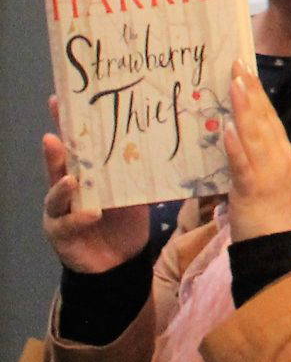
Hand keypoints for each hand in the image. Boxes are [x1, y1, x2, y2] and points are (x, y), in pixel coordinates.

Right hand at [40, 97, 149, 274]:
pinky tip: (90, 213)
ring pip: (56, 195)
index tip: (59, 102)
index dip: (65, 125)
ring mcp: (60, 211)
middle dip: (54, 151)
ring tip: (72, 180)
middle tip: (54, 137)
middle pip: (57, 166)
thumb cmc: (124, 221)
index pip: (73, 147)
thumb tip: (165, 147)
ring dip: (63, 187)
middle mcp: (66, 189)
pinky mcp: (61, 233)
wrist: (119, 260)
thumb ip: (138, 174)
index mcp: (84, 174)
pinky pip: (67, 224)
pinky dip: (78, 218)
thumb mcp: (134, 193)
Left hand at [219, 62, 290, 241]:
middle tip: (237, 65)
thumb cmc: (268, 216)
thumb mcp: (263, 179)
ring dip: (245, 109)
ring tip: (235, 84)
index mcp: (281, 155)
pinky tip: (227, 128)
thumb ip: (251, 157)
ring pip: (256, 135)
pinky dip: (236, 146)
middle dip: (251, 91)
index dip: (258, 93)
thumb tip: (233, 136)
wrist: (277, 248)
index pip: (270, 118)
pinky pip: (243, 164)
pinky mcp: (252, 190)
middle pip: (264, 120)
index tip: (245, 71)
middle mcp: (279, 158)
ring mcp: (268, 173)